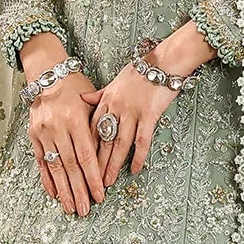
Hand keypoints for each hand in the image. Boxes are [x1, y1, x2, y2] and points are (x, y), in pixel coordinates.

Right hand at [28, 70, 105, 214]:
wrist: (48, 74)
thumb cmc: (76, 88)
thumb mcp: (91, 102)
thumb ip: (98, 128)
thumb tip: (108, 157)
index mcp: (76, 119)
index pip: (86, 156)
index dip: (93, 178)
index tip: (99, 195)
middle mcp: (58, 127)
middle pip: (70, 166)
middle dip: (79, 190)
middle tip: (85, 209)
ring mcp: (44, 132)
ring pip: (55, 167)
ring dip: (64, 190)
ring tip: (70, 208)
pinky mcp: (33, 135)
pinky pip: (41, 162)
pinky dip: (47, 179)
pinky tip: (53, 194)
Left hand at [91, 23, 212, 187]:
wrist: (164, 61)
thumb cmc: (140, 70)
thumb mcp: (115, 80)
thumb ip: (99, 94)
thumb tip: (82, 99)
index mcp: (105, 99)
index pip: (91, 128)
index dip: (85, 148)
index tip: (80, 163)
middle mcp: (115, 107)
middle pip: (102, 140)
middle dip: (95, 163)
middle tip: (90, 182)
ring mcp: (132, 112)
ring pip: (119, 144)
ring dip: (112, 165)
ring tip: (107, 182)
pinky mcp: (149, 115)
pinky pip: (142, 140)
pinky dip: (138, 156)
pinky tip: (136, 169)